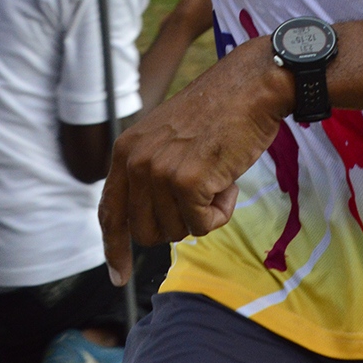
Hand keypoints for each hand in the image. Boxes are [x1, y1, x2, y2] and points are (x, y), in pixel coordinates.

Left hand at [98, 35, 291, 283]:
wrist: (252, 87)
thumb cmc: (220, 112)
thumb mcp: (167, 137)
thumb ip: (151, 173)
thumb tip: (148, 225)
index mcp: (126, 150)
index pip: (110, 212)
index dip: (114, 248)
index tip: (118, 275)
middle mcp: (135, 162)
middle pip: (146, 232)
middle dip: (178, 222)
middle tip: (203, 191)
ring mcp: (159, 172)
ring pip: (177, 231)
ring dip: (204, 213)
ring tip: (217, 176)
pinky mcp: (187, 182)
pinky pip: (202, 226)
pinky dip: (221, 212)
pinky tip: (229, 181)